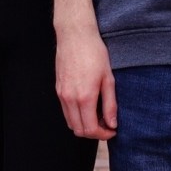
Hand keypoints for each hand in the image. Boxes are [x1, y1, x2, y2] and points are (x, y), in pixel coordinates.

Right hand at [54, 23, 117, 139]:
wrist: (75, 36)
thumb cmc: (94, 53)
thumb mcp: (108, 78)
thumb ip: (110, 103)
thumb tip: (112, 124)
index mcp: (84, 97)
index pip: (90, 129)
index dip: (102, 134)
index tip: (112, 130)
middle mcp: (69, 99)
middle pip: (78, 130)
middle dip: (94, 133)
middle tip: (107, 125)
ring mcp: (61, 94)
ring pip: (71, 122)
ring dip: (84, 125)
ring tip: (99, 115)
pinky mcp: (58, 89)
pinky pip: (66, 111)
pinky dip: (76, 115)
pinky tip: (88, 106)